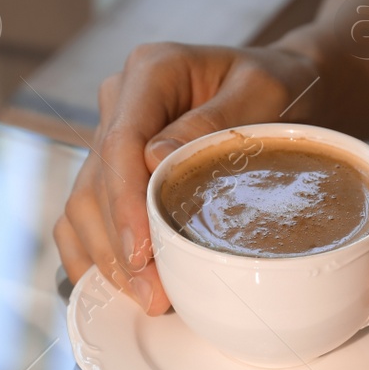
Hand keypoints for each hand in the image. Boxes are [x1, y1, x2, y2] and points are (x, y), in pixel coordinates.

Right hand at [54, 42, 319, 312]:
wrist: (285, 90)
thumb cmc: (280, 89)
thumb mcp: (265, 93)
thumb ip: (214, 122)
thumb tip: (154, 158)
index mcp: (152, 71)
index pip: (120, 142)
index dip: (124, 202)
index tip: (142, 251)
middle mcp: (120, 101)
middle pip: (95, 181)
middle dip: (118, 244)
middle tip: (153, 295)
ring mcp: (110, 136)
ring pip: (82, 204)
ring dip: (106, 258)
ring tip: (145, 298)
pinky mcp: (112, 170)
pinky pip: (82, 216)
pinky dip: (94, 255)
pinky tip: (118, 288)